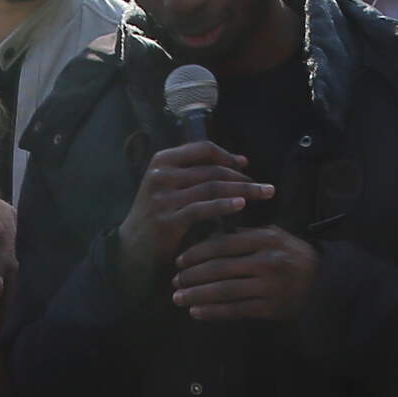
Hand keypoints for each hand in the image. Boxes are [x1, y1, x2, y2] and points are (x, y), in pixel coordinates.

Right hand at [117, 141, 266, 271]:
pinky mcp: (168, 220)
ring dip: (243, 191)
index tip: (246, 165)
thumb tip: (237, 162)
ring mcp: (163, 197)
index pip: (203, 148)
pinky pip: (202, 209)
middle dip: (243, 177)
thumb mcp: (169, 186)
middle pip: (212, 169)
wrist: (132, 248)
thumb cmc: (157, 215)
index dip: (228, 155)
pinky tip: (242, 207)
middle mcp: (161, 174)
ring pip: (212, 187)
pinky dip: (225, 206)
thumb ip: (194, 173)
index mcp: (162, 160)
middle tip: (266, 187)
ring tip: (263, 195)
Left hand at [172, 227, 317, 322]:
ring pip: (224, 291)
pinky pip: (236, 310)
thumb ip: (245, 235)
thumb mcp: (274, 236)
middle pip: (220, 268)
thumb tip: (208, 235)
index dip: (197, 252)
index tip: (179, 260)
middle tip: (174, 280)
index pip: (223, 243)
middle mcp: (267, 261)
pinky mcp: (271, 308)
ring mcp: (270, 286)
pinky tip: (196, 312)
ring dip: (197, 295)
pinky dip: (213, 311)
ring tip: (178, 298)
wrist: (324, 282)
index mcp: (265, 238)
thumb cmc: (292, 256)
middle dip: (192, 275)